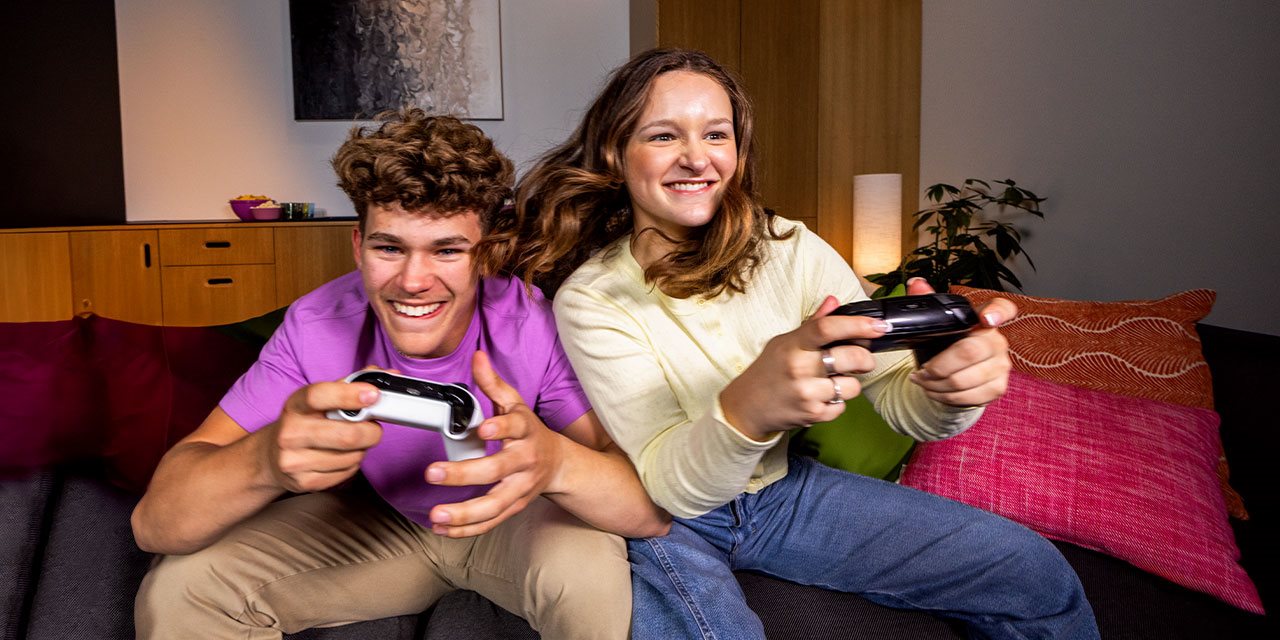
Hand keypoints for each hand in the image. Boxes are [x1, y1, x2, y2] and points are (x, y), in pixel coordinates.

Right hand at [262, 380, 382, 492]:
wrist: (272, 456)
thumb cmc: (305, 422)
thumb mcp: (320, 400)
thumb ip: (352, 385)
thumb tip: (389, 375)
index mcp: (296, 405)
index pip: (320, 396)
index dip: (349, 395)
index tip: (373, 395)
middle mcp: (291, 432)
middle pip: (347, 436)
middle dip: (371, 432)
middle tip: (373, 428)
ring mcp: (294, 460)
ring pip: (352, 457)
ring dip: (362, 449)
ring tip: (352, 443)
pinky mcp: (304, 481)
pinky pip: (346, 473)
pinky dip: (352, 465)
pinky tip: (340, 457)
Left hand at [422, 351, 565, 537]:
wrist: (558, 465)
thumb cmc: (529, 432)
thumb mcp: (515, 404)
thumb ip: (493, 384)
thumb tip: (477, 357)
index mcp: (525, 434)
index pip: (515, 429)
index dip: (501, 429)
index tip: (483, 430)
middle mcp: (524, 464)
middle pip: (497, 471)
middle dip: (464, 474)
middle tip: (432, 473)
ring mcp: (520, 489)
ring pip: (494, 505)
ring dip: (464, 513)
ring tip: (436, 514)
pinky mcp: (513, 508)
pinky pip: (490, 523)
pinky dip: (466, 529)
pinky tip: (441, 528)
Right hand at [719, 295, 891, 439]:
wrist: (747, 406)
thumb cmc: (769, 370)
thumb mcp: (785, 342)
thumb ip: (813, 324)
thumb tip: (834, 300)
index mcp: (794, 345)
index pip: (828, 328)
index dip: (858, 325)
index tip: (879, 326)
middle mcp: (800, 368)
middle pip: (852, 357)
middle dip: (865, 358)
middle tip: (861, 359)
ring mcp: (807, 393)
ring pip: (853, 385)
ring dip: (849, 383)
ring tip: (831, 381)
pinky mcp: (813, 415)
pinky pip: (843, 406)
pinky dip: (837, 402)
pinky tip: (820, 397)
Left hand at [904, 278, 1015, 406]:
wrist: (955, 375)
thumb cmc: (946, 345)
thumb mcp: (937, 324)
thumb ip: (927, 302)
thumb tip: (916, 284)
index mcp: (984, 319)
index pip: (1002, 308)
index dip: (997, 312)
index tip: (986, 319)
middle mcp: (997, 341)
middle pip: (968, 352)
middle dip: (938, 366)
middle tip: (921, 371)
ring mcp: (1001, 366)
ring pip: (964, 379)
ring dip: (935, 384)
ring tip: (923, 381)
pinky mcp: (998, 388)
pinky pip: (968, 396)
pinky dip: (945, 397)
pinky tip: (935, 391)